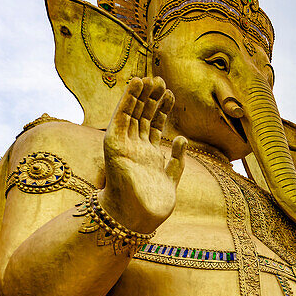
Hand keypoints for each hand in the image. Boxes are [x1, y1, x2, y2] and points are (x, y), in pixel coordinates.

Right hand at [100, 77, 182, 232]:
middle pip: (143, 116)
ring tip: (151, 78)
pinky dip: (127, 99)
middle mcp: (135, 148)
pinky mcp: (113, 144)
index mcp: (148, 155)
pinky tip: (136, 83)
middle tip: (161, 80)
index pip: (153, 126)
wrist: (138, 218)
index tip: (170, 93)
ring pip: (133, 113)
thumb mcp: (171, 178)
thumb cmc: (154, 204)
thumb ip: (176, 160)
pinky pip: (120, 117)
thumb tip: (181, 138)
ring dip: (140, 94)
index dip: (162, 109)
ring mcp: (124, 145)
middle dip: (152, 98)